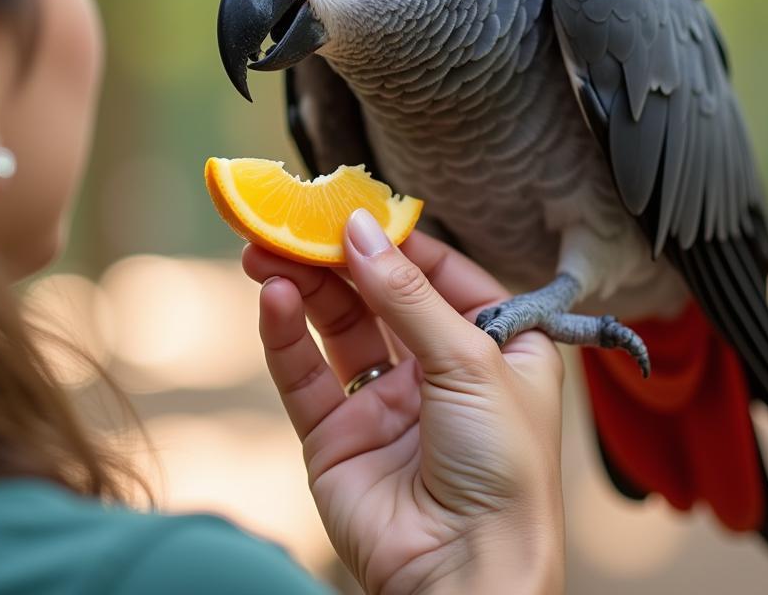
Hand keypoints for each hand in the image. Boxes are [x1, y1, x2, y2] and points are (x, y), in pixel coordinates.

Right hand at [242, 211, 565, 594]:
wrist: (466, 578)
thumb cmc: (503, 470)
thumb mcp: (470, 360)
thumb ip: (407, 293)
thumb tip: (358, 228)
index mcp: (493, 345)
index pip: (439, 273)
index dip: (396, 241)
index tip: (352, 209)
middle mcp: (439, 369)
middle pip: (378, 295)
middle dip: (335, 259)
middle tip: (292, 222)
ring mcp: (386, 403)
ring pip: (336, 327)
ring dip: (302, 286)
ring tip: (265, 251)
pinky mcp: (338, 437)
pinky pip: (306, 375)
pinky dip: (285, 336)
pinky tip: (273, 299)